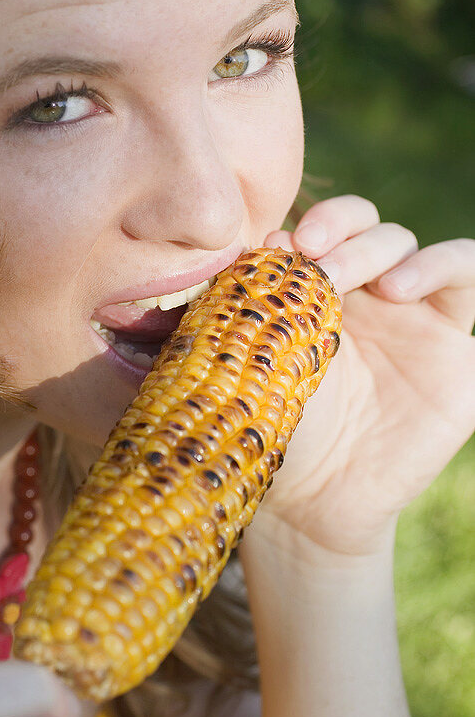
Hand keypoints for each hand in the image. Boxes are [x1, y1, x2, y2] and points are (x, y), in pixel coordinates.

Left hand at [248, 194, 474, 558]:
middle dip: (355, 244)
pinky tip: (415, 296)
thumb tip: (272, 236)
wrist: (305, 497)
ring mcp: (423, 326)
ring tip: (386, 287)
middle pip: (386, 234)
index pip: (343, 223)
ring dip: (414, 259)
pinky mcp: (460, 361)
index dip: (328, 220)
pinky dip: (458, 274)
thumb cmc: (272, 420)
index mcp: (329, 283)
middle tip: (322, 270)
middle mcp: (378, 297)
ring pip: (442, 257)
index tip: (291, 243)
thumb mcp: (261, 352)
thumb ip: (268, 294)